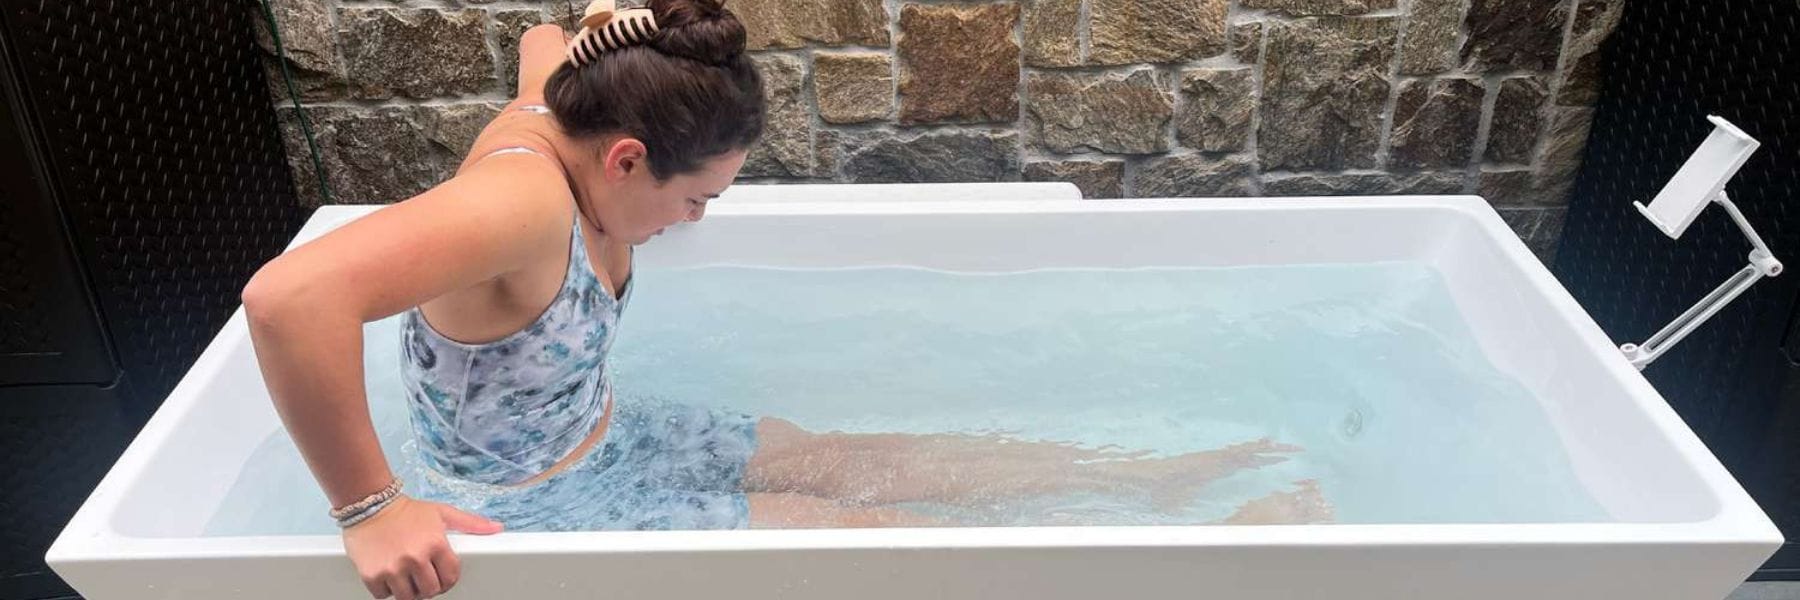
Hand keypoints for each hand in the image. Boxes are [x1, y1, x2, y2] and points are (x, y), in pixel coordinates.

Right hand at [342, 496, 503, 599]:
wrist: (369, 504)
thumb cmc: (406, 511)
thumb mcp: (442, 512)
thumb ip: (470, 523)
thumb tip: (496, 528)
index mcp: (435, 544)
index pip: (451, 577)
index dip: (447, 579)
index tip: (441, 576)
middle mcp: (415, 558)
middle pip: (430, 591)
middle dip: (428, 586)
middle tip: (422, 576)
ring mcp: (393, 568)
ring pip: (408, 597)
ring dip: (408, 590)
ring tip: (406, 575)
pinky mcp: (372, 574)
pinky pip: (384, 596)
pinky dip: (386, 590)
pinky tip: (389, 574)